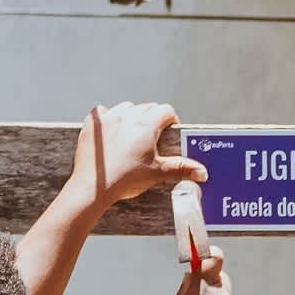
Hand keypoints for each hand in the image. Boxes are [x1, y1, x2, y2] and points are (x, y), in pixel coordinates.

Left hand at [71, 102, 206, 212]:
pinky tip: (111, 131)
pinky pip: (104, 111)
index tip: (169, 132)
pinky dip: (109, 118)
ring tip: (132, 135)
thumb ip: (181, 169)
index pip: (166, 110)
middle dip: (153, 119)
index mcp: (146, 124)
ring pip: (127, 107)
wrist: (92, 187)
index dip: (171, 120)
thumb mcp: (157, 173)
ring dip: (132, 116)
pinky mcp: (92, 125)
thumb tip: (202, 172)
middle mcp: (127, 116)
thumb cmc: (125, 180)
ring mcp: (108, 118)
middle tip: (153, 139)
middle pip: (148, 107)